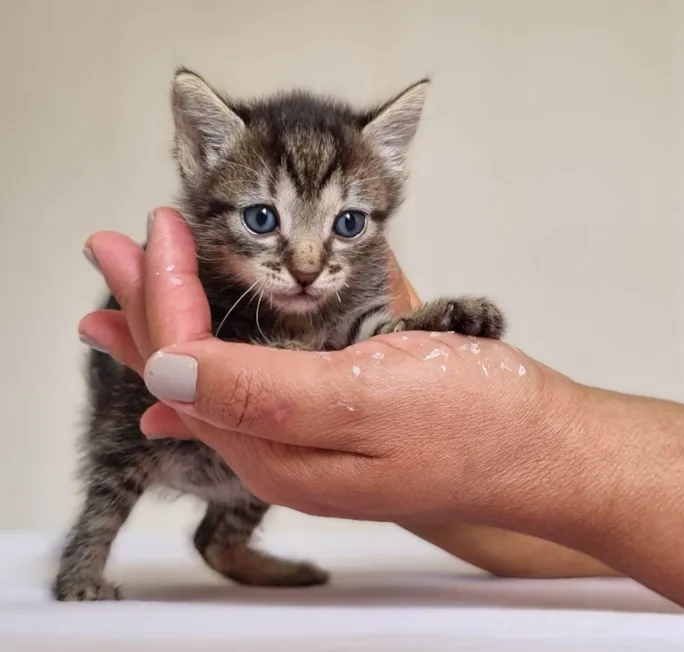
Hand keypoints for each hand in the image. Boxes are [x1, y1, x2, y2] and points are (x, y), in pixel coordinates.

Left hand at [81, 208, 582, 525]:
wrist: (534, 447)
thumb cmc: (471, 420)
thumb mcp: (365, 401)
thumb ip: (259, 394)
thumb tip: (164, 372)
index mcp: (273, 449)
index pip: (184, 363)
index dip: (161, 294)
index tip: (156, 230)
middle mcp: (272, 451)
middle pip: (184, 371)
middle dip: (146, 304)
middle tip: (109, 250)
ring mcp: (297, 440)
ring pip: (208, 374)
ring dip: (169, 321)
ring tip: (130, 292)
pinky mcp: (324, 424)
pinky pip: (244, 386)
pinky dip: (209, 349)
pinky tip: (184, 353)